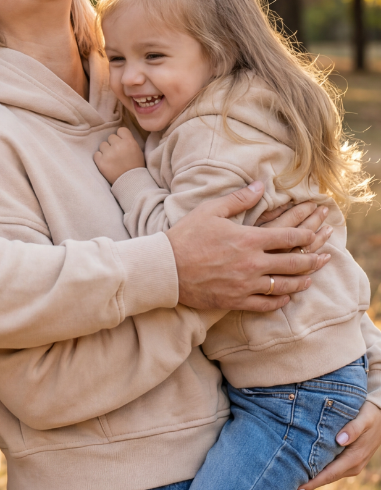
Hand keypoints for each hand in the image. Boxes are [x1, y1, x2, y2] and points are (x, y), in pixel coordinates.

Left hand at [94, 128, 145, 183]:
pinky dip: (100, 158)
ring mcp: (109, 154)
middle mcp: (118, 146)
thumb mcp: (138, 150)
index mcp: (129, 141)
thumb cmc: (135, 166)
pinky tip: (106, 162)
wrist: (131, 182)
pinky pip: (96, 154)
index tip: (121, 142)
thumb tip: (120, 135)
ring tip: (112, 159)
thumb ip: (129, 141)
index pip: (120, 130)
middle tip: (117, 153)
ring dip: (106, 150)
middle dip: (113, 144)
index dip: (120, 136)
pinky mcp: (101, 162)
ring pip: (102, 145)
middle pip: (111, 137)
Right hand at [166, 181, 332, 311]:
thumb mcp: (211, 211)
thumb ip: (239, 199)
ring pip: (283, 286)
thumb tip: (260, 185)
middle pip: (293, 263)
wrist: (165, 269)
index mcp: (249, 240)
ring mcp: (245, 285)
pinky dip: (279, 301)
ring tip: (310, 279)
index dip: (306, 235)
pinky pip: (265, 304)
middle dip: (312, 260)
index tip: (315, 233)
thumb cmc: (186, 236)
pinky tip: (286, 297)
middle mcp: (252, 264)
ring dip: (301, 282)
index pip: (288, 238)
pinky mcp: (235, 301)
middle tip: (324, 258)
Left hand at [296, 399, 380, 489]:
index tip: (297, 488)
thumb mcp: (364, 418)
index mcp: (354, 458)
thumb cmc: (370, 415)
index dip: (313, 482)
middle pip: (326, 478)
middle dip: (308, 484)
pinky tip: (304, 471)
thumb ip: (353, 428)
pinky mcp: (349, 461)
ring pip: (329, 475)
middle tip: (286, 489)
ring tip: (291, 482)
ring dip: (312, 479)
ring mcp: (352, 465)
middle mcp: (353, 466)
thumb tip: (340, 440)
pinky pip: (332, 469)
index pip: (329, 474)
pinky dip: (319, 472)